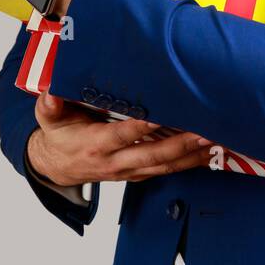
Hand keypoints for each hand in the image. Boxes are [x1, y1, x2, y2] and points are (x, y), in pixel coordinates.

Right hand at [27, 92, 213, 184]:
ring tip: (216, 143)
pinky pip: (166, 170)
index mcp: (96, 146)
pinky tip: (208, 154)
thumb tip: (51, 91)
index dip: (142, 127)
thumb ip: (50, 105)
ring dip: (192, 156)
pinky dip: (188, 164)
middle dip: (181, 144)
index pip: (123, 135)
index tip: (161, 115)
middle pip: (153, 155)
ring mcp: (129, 171)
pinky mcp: (138, 173)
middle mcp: (116, 162)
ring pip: (165, 166)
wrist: (57, 167)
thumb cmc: (59, 136)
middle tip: (205, 132)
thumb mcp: (48, 118)